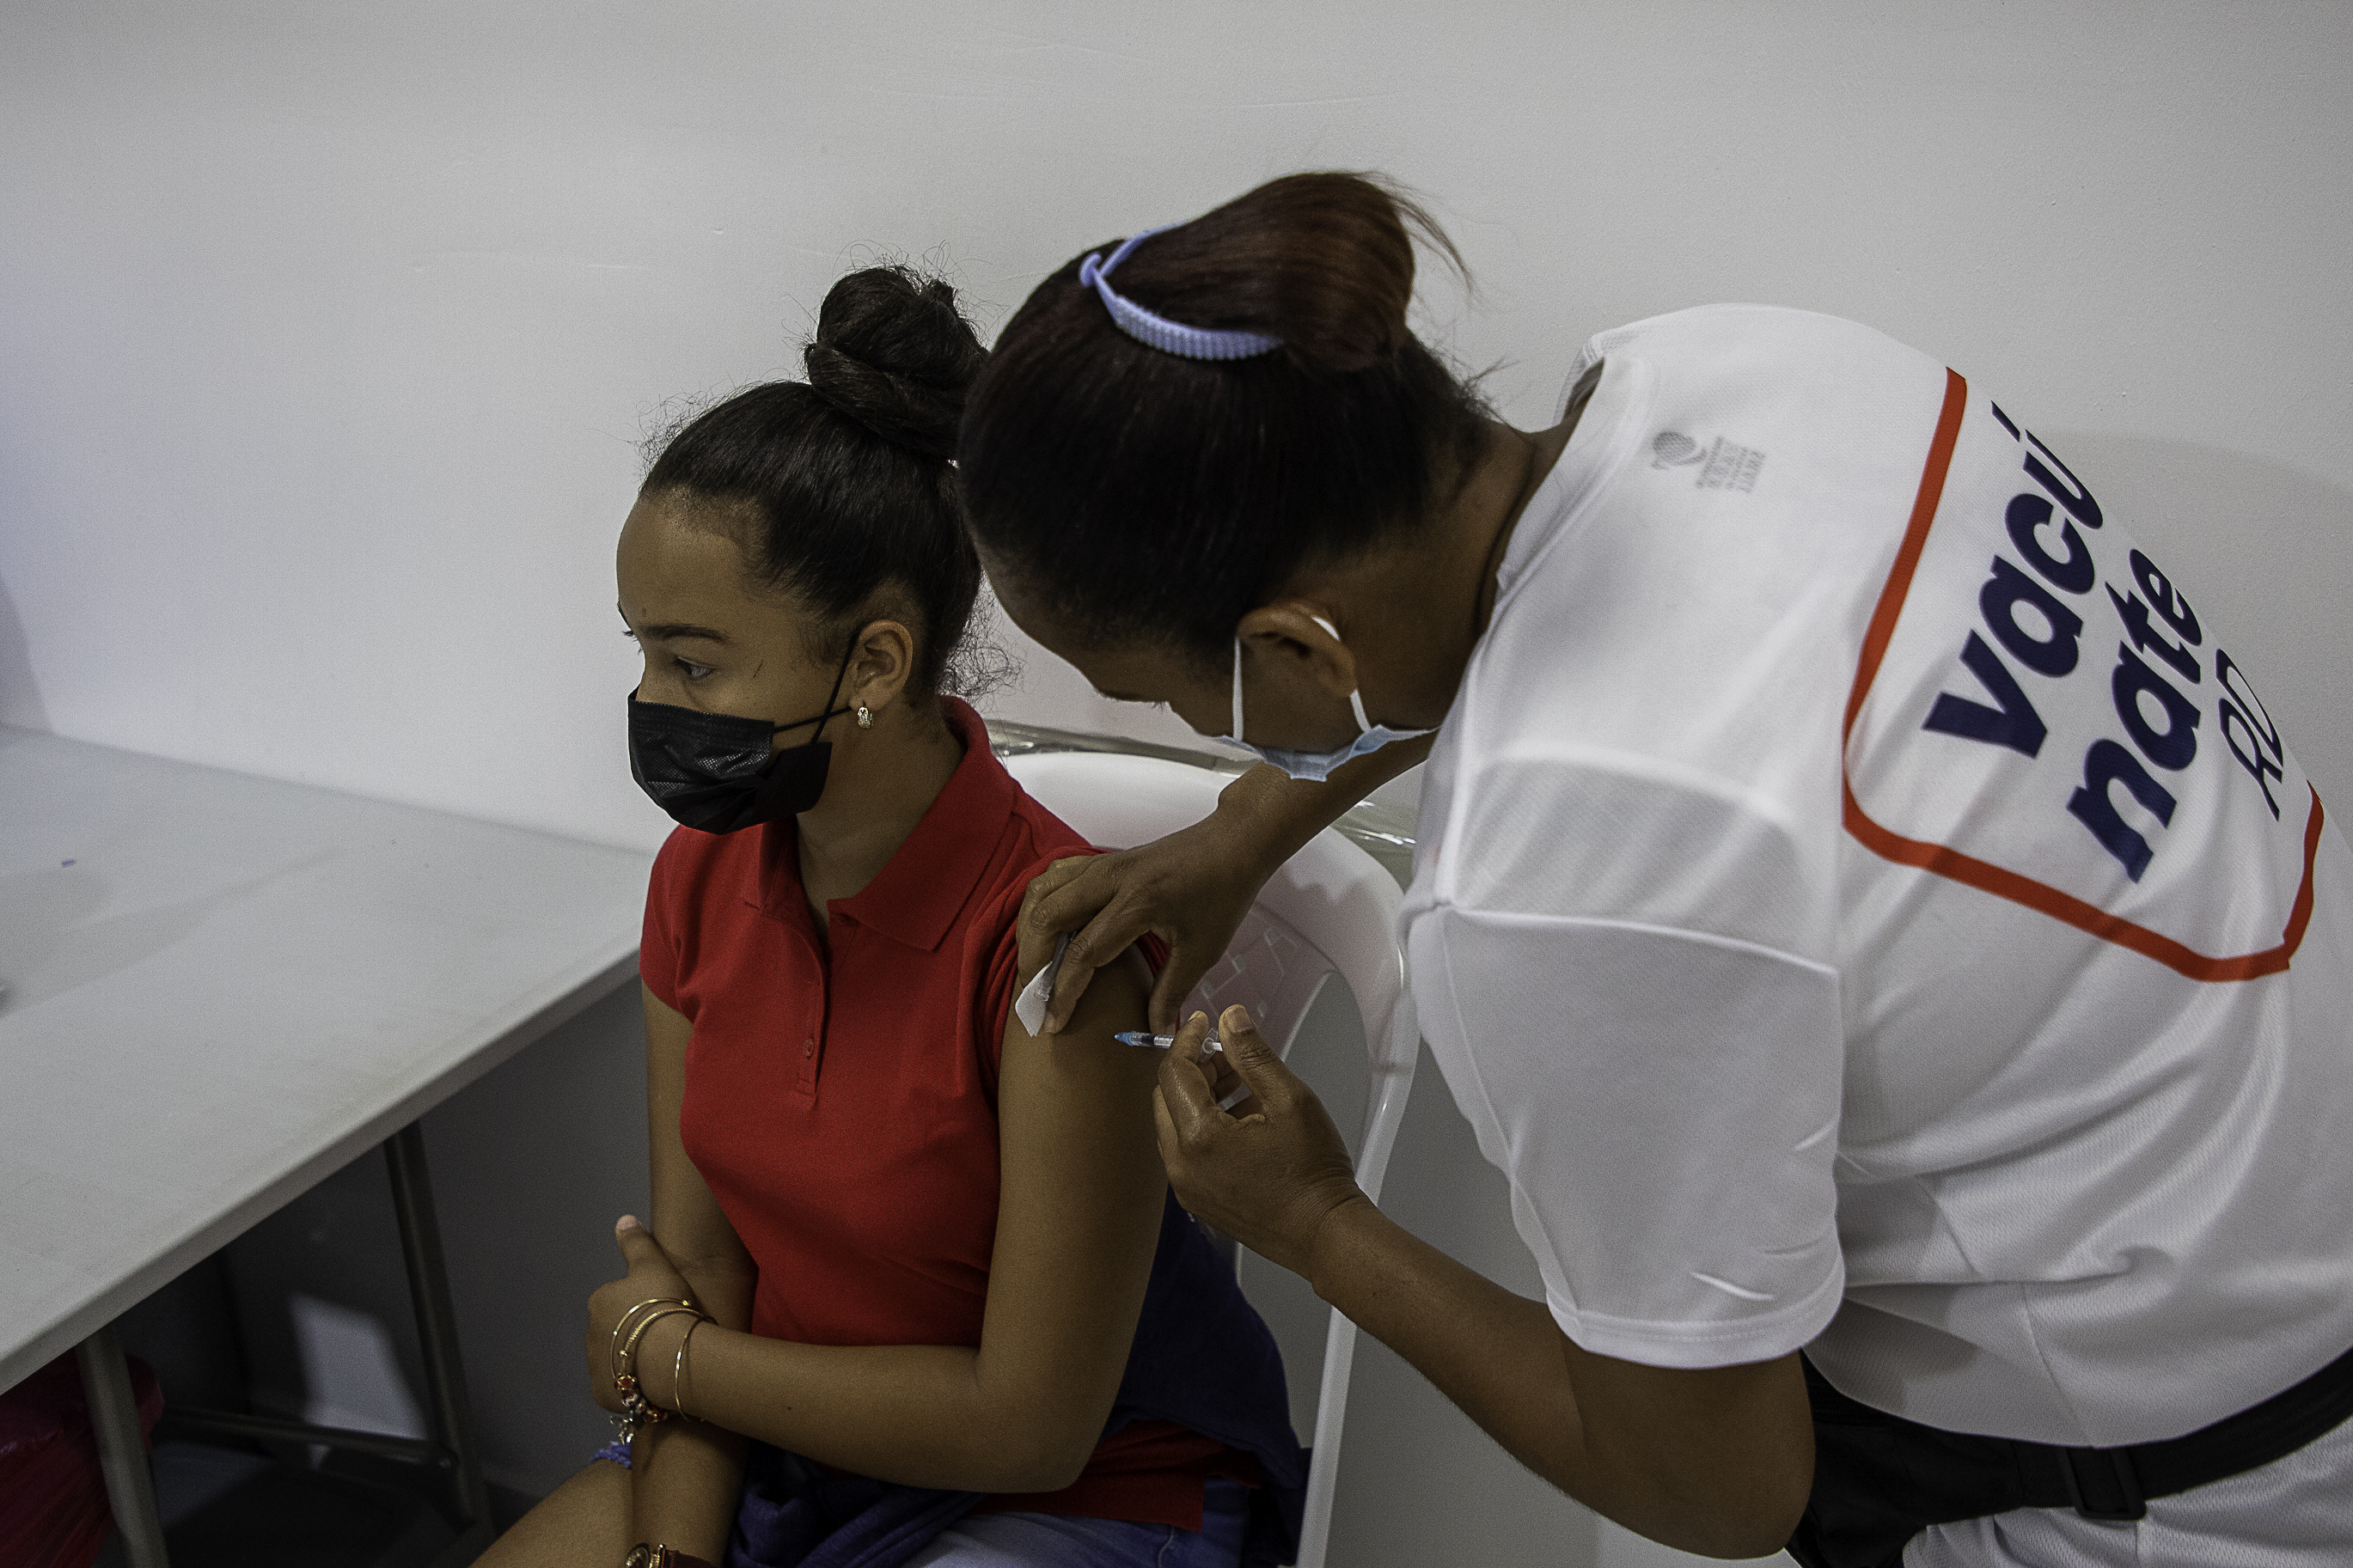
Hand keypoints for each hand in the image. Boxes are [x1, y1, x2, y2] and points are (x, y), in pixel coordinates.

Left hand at [585, 1215, 697, 1413]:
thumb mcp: (654, 1264)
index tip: (663, 1309)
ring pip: (613, 1361)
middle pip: (613, 1333)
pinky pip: (617, 1388)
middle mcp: (589, 1334)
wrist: (671, 1353)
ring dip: (631, 1361)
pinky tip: (653, 1381)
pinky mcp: (602, 1395)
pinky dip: (631, 1385)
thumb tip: (623, 1218)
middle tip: (664, 1335)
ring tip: (662, 1361)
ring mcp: (594, 1367)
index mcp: (599, 1301)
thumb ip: (636, 1243)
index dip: (641, 1305)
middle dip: (631, 1335)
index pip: (617, 1302)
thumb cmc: (665, 1303)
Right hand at [1021, 810, 1270, 1034]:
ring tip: (1034, 968)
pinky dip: (1040, 905)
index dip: (1062, 992)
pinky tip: (1045, 932)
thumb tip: (1154, 1031)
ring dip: (1030, 931)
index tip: (1051, 1022)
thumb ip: (1172, 992)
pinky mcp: (1101, 860)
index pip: (1084, 953)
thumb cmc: (1222, 894)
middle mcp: (1112, 878)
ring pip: (1041, 892)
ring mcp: (1103, 864)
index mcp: (1139, 902)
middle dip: (1032, 963)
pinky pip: (1053, 878)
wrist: (1233, 845)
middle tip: (1031, 997)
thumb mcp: (1203, 950)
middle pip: (1047, 918)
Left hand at [1153, 1005, 1365, 1276]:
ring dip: (1201, 1096)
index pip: (1173, 1071)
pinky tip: (1243, 1119)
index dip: (1188, 1039)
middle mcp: (1182, 1166)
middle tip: (1229, 1056)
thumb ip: (1254, 1055)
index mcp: (1199, 1138)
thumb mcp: (1290, 1099)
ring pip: (1175, 1123)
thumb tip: (1231, 1021)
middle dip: (1194, 1068)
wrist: (1324, 1234)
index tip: (1204, 1023)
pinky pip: (1187, 1151)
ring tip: (1244, 1085)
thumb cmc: (1313, 1177)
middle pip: (1167, 1096)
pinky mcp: (1198, 1200)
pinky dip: (1204, 1126)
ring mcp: (1187, 1187)